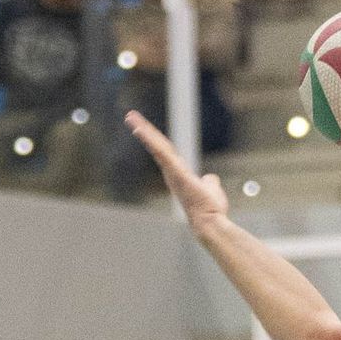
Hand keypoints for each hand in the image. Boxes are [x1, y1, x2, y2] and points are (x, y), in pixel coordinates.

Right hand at [126, 112, 230, 234]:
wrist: (209, 223)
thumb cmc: (209, 210)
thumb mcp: (210, 189)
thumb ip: (209, 182)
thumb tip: (210, 179)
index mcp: (178, 173)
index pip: (165, 151)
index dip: (155, 139)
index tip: (143, 128)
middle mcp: (171, 172)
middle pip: (157, 146)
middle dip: (144, 130)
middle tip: (130, 116)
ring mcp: (172, 172)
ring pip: (157, 147)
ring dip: (144, 131)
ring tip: (131, 117)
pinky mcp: (176, 172)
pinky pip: (162, 153)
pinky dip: (151, 141)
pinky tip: (140, 130)